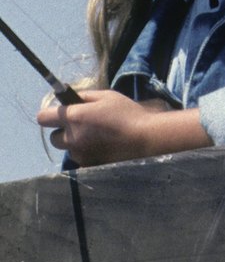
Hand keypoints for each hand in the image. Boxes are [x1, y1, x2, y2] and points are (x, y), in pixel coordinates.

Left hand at [37, 90, 209, 166]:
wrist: (144, 139)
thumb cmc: (126, 113)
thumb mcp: (107, 96)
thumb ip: (84, 96)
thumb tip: (69, 98)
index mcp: (74, 117)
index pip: (43, 118)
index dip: (50, 115)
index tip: (61, 114)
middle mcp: (72, 137)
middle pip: (54, 137)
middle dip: (64, 131)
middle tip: (82, 126)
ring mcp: (79, 154)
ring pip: (68, 149)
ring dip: (76, 144)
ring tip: (97, 138)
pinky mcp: (88, 165)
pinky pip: (80, 158)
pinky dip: (86, 153)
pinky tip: (103, 147)